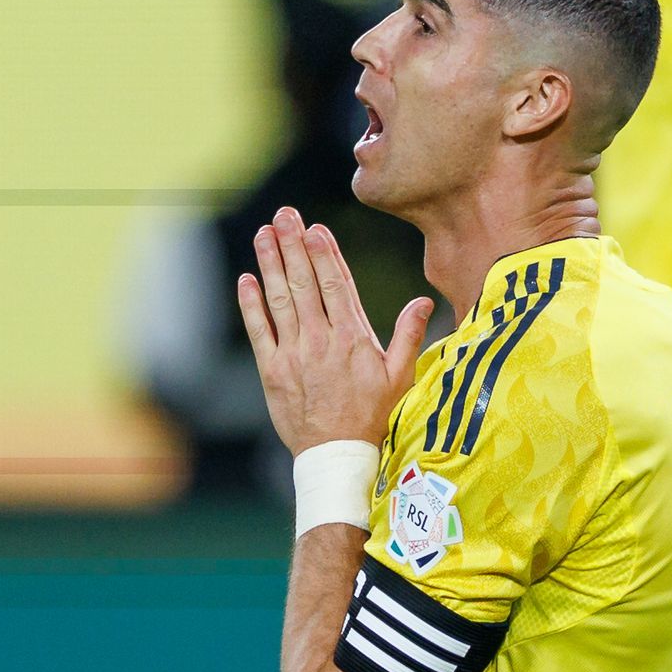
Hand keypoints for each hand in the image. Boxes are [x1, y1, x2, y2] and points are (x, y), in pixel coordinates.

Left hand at [237, 209, 430, 455]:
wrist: (338, 455)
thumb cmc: (373, 417)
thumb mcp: (400, 377)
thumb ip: (409, 335)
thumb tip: (424, 301)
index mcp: (352, 337)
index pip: (335, 284)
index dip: (323, 252)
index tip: (314, 227)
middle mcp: (321, 340)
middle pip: (304, 282)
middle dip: (292, 245)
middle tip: (283, 215)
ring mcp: (294, 354)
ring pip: (280, 299)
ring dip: (270, 264)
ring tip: (263, 234)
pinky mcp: (272, 371)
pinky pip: (259, 330)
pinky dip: (251, 304)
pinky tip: (247, 280)